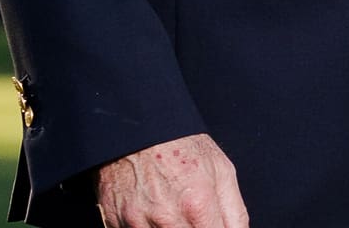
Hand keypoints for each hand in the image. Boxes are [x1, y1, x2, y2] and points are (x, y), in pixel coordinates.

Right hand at [96, 133, 249, 227]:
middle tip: (190, 215)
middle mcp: (165, 217)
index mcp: (196, 204)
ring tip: (171, 210)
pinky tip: (151, 213)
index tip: (212, 226)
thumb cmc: (182, 147)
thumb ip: (234, 212)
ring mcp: (136, 222)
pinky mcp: (114, 222)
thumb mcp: (222, 171)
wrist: (138, 130)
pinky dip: (145, 227)